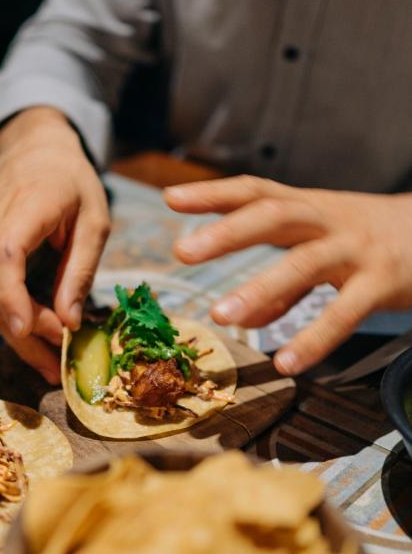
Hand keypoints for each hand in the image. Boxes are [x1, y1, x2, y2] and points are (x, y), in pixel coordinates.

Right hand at [0, 107, 109, 382]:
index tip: (32, 331)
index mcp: (24, 208)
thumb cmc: (70, 182)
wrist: (34, 151)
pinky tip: (40, 337)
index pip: (4, 256)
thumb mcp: (94, 221)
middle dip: (21, 333)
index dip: (13, 297)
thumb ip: (81, 270)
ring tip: (52, 363)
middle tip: (58, 364)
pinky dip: (13, 319)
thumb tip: (71, 322)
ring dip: (17, 335)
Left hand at [166, 175, 411, 373]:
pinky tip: (286, 362)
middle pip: (274, 217)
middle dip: (227, 232)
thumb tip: (247, 316)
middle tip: (183, 250)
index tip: (171, 199)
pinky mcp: (383, 283)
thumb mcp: (324, 250)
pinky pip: (345, 312)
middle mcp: (330, 222)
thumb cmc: (371, 243)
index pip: (257, 191)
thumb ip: (284, 286)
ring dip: (260, 288)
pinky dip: (314, 338)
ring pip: (305, 263)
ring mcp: (357, 251)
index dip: (214, 193)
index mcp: (310, 208)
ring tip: (221, 314)